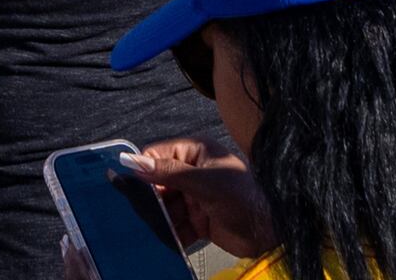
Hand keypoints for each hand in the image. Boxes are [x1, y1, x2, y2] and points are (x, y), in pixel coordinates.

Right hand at [119, 141, 277, 262]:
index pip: (158, 156)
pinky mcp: (199, 221)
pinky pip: (176, 227)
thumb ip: (170, 173)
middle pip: (158, 184)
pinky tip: (160, 243)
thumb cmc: (245, 196)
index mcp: (196, 152)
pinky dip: (169, 235)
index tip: (123, 185)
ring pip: (165, 208)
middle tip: (129, 212)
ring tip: (142, 231)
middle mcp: (193, 173)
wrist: (272, 230)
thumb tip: (134, 162)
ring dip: (156, 220)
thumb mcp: (205, 182)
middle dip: (147, 200)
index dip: (141, 169)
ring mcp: (195, 198)